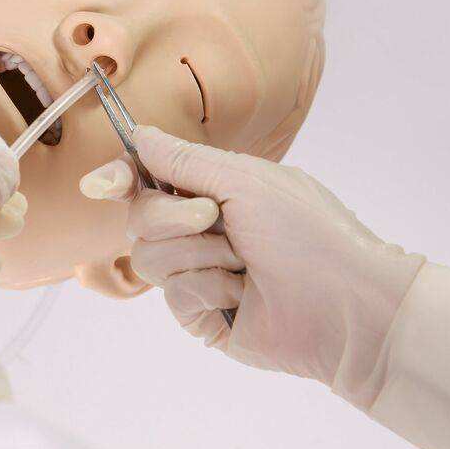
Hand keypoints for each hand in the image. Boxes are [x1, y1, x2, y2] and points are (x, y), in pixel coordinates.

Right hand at [80, 127, 423, 408]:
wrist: (348, 306)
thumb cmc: (310, 233)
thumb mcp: (245, 180)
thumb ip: (183, 160)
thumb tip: (137, 134)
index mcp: (211, 191)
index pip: (146, 179)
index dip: (118, 178)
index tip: (101, 184)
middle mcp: (199, 231)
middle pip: (137, 217)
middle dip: (172, 217)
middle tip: (216, 219)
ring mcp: (197, 274)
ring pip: (148, 258)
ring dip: (197, 256)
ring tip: (241, 265)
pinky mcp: (200, 314)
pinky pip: (172, 296)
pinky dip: (206, 289)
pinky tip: (240, 296)